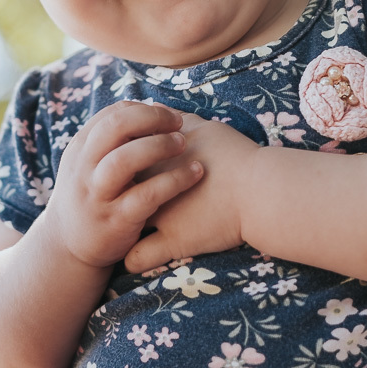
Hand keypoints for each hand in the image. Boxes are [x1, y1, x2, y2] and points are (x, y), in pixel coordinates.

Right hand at [42, 101, 202, 269]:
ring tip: (183, 143)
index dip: (142, 110)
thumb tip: (151, 108)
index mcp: (79, 149)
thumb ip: (112, 142)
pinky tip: (195, 173)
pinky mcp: (116, 220)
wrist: (67, 249)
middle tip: (177, 122)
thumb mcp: (89, 166)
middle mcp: (84, 169)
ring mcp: (98, 195)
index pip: (111, 114)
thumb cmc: (91, 197)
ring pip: (126, 159)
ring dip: (159, 146)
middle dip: (151, 118)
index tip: (167, 114)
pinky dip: (174, 180)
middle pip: (115, 127)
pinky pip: (148, 194)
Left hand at [124, 112, 259, 272]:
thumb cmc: (232, 156)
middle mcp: (146, 188)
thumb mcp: (199, 128)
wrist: (257, 189)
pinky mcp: (170, 243)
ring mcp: (156, 218)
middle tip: (112, 200)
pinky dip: (133, 258)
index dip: (116, 169)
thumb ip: (176, 119)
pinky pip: (137, 258)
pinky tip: (133, 258)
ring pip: (119, 229)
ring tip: (118, 231)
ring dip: (117, 231)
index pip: (116, 164)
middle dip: (109, 199)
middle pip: (112, 195)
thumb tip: (160, 109)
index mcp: (150, 162)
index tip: (119, 173)